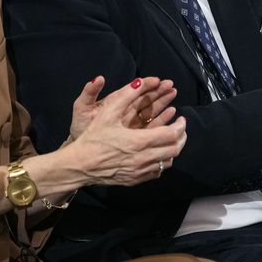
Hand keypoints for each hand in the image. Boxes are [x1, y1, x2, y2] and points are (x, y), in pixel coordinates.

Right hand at [68, 77, 186, 186]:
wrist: (80, 165)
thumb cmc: (93, 137)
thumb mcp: (107, 112)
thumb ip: (126, 95)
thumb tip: (141, 82)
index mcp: (139, 141)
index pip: (171, 134)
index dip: (180, 125)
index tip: (181, 118)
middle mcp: (143, 159)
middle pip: (174, 149)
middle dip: (181, 136)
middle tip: (180, 127)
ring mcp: (140, 171)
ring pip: (168, 162)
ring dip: (173, 149)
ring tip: (171, 138)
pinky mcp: (135, 180)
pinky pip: (157, 172)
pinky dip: (163, 161)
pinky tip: (158, 152)